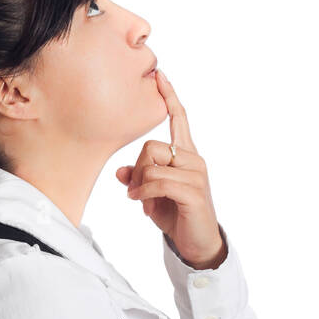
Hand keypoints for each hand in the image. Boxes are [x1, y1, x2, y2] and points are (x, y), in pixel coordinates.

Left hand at [115, 69, 225, 269]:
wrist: (197, 243)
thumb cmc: (175, 215)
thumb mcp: (151, 194)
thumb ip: (138, 178)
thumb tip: (120, 172)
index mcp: (185, 154)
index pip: (179, 118)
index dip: (169, 97)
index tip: (160, 75)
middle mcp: (193, 159)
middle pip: (150, 146)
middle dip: (137, 169)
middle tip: (136, 190)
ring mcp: (196, 174)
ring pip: (152, 164)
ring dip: (140, 185)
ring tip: (141, 201)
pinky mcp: (194, 191)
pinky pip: (159, 182)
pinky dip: (144, 193)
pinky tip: (141, 204)